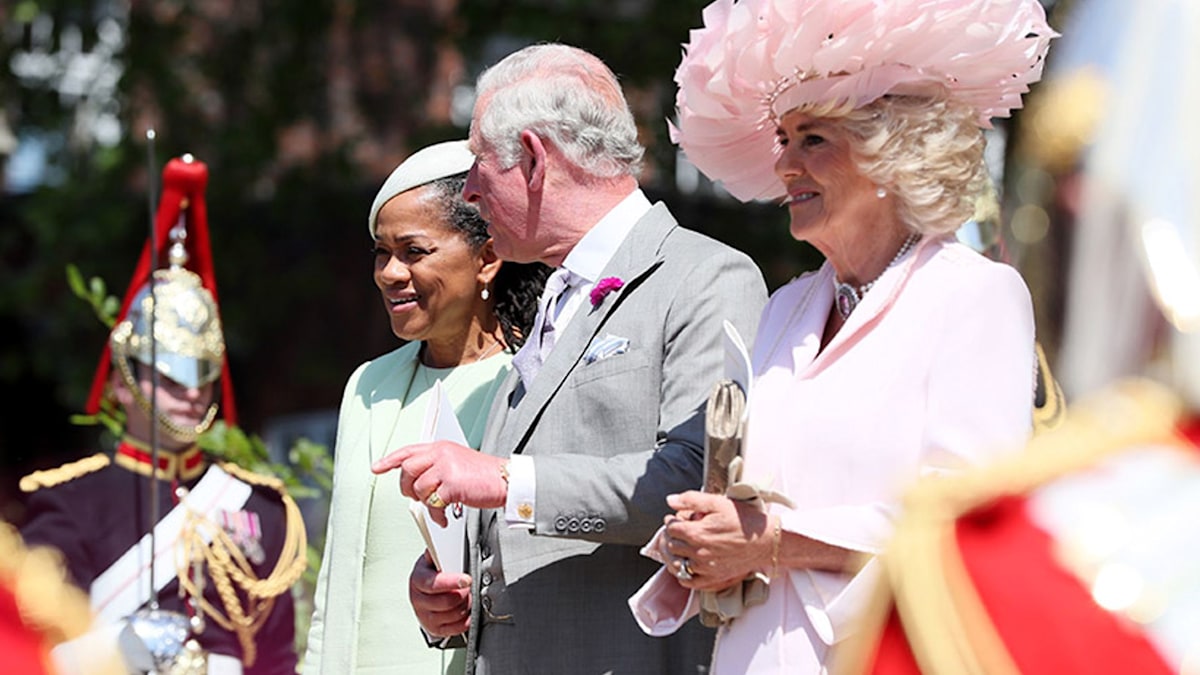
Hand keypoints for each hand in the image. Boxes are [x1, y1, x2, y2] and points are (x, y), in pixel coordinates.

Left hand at [372, 440, 507, 525]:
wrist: (506, 480)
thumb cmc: (483, 475)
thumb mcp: (456, 461)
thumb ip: (435, 466)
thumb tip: (415, 482)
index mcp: (441, 446)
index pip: (408, 450)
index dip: (389, 460)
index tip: (377, 468)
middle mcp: (441, 453)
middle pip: (408, 469)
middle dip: (407, 487)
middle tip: (416, 497)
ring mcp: (446, 467)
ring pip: (419, 488)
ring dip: (426, 502)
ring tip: (438, 507)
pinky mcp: (452, 484)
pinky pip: (433, 503)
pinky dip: (437, 514)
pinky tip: (444, 517)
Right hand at [409, 551, 471, 637]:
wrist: (423, 593)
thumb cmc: (432, 572)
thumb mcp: (432, 559)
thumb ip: (438, 552)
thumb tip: (443, 542)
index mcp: (417, 579)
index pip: (434, 584)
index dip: (452, 582)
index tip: (467, 579)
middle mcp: (418, 600)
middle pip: (446, 602)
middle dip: (463, 594)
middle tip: (470, 587)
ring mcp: (425, 616)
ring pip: (453, 615)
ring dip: (466, 606)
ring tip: (469, 596)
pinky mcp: (434, 629)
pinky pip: (455, 628)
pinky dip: (465, 619)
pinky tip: (467, 610)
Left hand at [662, 491, 771, 590]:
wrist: (766, 541)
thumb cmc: (745, 521)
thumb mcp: (718, 503)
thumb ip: (692, 500)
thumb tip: (671, 500)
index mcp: (698, 533)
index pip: (671, 528)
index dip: (671, 521)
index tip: (675, 518)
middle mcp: (698, 553)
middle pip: (671, 545)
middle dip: (671, 536)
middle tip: (678, 530)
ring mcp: (705, 568)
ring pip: (676, 564)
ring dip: (674, 554)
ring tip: (680, 545)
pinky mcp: (713, 578)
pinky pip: (688, 581)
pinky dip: (682, 573)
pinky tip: (687, 563)